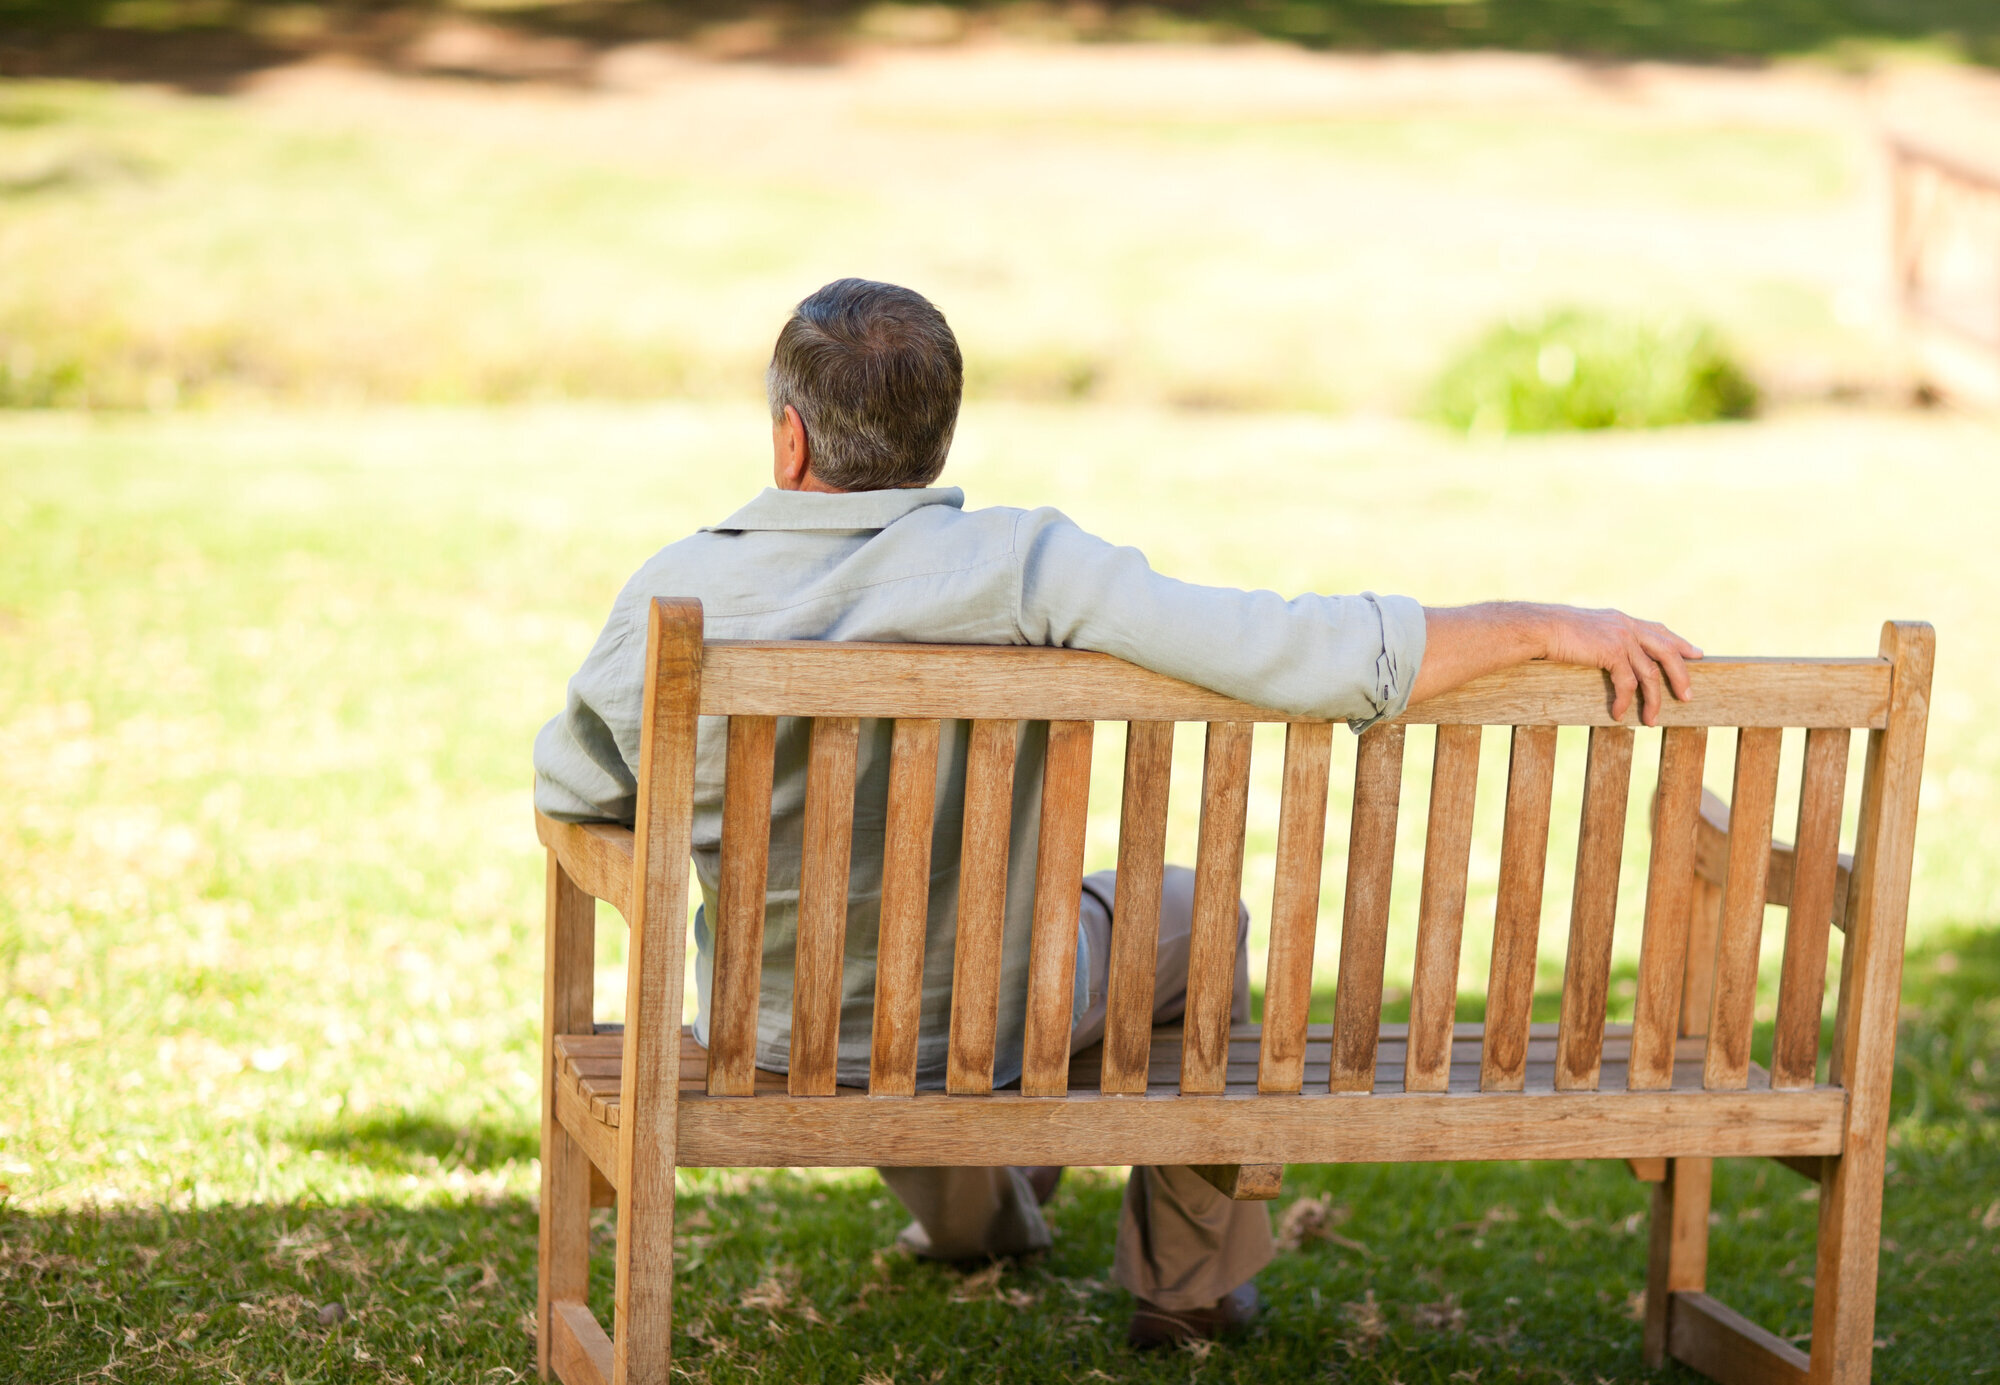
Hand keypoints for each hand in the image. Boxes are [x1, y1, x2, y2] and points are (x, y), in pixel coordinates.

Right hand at [1538, 606, 1702, 726]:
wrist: (1541, 627)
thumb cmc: (1555, 631)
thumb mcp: (1587, 630)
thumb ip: (1604, 637)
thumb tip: (1607, 651)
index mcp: (1623, 620)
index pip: (1660, 631)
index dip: (1680, 643)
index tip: (1696, 654)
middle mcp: (1627, 626)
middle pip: (1667, 651)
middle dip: (1680, 676)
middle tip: (1687, 697)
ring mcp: (1622, 638)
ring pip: (1650, 674)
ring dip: (1652, 700)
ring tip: (1652, 720)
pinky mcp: (1612, 652)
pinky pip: (1627, 683)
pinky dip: (1625, 701)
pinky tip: (1619, 713)